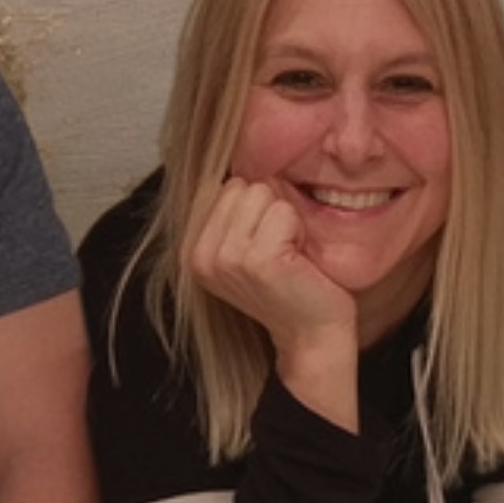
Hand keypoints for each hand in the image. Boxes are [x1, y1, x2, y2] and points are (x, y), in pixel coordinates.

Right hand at [187, 177, 358, 428]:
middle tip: (278, 251)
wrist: (312, 334)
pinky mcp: (257, 260)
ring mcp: (227, 258)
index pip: (224, 187)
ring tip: (287, 254)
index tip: (261, 246)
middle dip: (268, 211)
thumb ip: (230, 215)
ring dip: (285, 220)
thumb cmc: (287, 287)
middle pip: (241, 186)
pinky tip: (297, 261)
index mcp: (191, 250)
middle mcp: (201, 255)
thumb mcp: (244, 249)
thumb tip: (235, 167)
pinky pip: (283, 211)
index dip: (253, 209)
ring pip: (262, 194)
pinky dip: (298, 230)